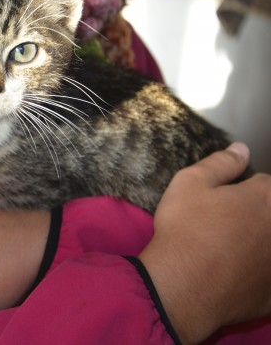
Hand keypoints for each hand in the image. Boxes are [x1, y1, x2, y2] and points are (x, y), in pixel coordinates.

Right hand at [139, 143, 270, 343]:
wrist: (180, 285)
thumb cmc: (184, 231)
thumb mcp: (189, 184)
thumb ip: (220, 163)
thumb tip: (241, 149)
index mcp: (264, 199)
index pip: (265, 184)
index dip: (244, 189)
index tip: (226, 199)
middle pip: (270, 215)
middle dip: (255, 216)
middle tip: (224, 225)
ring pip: (269, 246)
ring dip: (257, 244)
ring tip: (228, 249)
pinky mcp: (270, 293)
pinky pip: (266, 279)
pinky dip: (257, 276)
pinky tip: (235, 276)